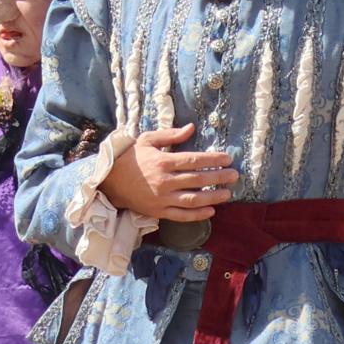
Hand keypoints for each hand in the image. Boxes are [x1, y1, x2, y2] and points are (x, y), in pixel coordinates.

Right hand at [100, 122, 234, 222]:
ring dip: (212, 197)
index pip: (193, 160)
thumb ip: (170, 135)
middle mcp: (164, 181)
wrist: (109, 180)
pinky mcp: (158, 212)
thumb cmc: (130, 157)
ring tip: (228, 194)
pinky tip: (211, 211)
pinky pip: (180, 216)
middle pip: (197, 180)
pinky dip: (197, 215)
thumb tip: (191, 128)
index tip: (227, 158)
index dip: (212, 159)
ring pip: (192, 200)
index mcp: (162, 162)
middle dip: (218, 177)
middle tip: (234, 176)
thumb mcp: (148, 140)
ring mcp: (161, 199)